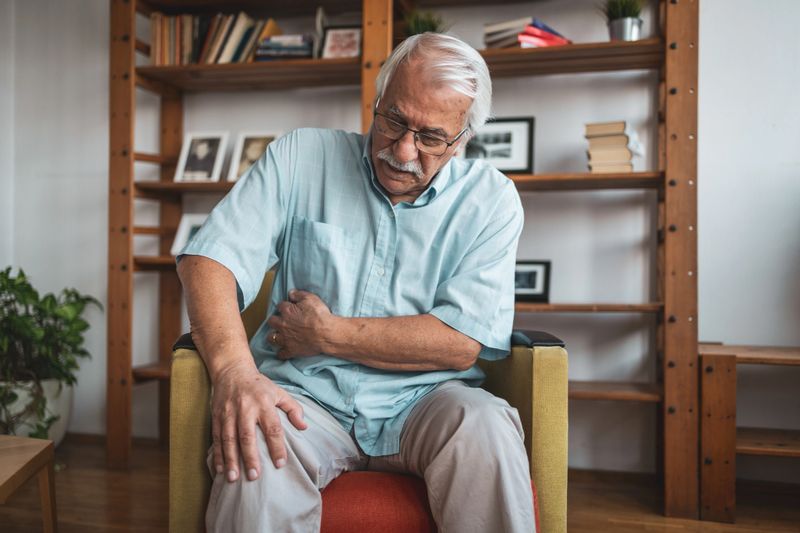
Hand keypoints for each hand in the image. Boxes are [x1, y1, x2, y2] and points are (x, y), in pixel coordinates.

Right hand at [211, 360, 307, 482]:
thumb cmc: (259, 385)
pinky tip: (220, 469)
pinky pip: (217, 437)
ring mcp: (229, 413)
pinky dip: (217, 454)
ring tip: (233, 478)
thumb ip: (293, 409)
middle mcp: (245, 408)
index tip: (280, 464)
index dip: (277, 446)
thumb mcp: (279, 392)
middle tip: (254, 476)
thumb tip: (304, 427)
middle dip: (250, 457)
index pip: (272, 428)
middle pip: (247, 435)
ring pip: (229, 439)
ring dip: (230, 460)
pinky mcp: (217, 416)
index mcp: (264, 403)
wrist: (232, 371)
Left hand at [267, 289, 335, 358]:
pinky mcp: (291, 350)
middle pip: (271, 321)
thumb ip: (299, 295)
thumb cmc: (320, 316)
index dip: (284, 306)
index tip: (288, 308)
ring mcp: (285, 339)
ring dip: (274, 336)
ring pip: (271, 338)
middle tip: (281, 320)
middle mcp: (283, 325)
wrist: (326, 334)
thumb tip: (291, 293)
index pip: (280, 306)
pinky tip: (284, 351)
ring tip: (278, 335)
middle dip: (275, 320)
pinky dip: (282, 353)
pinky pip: (281, 354)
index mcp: (287, 311)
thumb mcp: (311, 299)